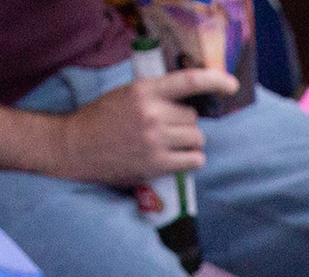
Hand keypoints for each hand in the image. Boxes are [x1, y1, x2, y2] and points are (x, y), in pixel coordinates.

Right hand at [54, 70, 238, 185]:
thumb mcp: (128, 95)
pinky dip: (191, 160)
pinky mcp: (157, 163)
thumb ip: (156, 96)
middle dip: (185, 124)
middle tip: (168, 129)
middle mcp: (153, 113)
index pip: (188, 81)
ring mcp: (156, 139)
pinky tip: (178, 159)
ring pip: (196, 138)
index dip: (214, 81)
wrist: (77, 145)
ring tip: (170, 145)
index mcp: (145, 90)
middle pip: (193, 118)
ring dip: (189, 143)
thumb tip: (188, 103)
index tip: (231, 85)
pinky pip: (194, 160)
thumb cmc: (103, 119)